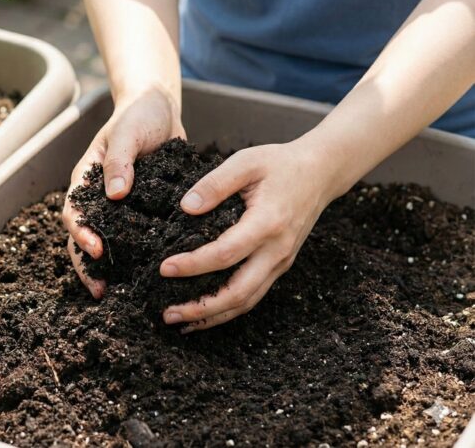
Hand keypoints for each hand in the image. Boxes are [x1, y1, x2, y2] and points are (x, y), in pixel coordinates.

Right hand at [63, 87, 183, 298]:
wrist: (160, 110)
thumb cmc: (139, 116)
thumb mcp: (128, 133)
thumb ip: (121, 161)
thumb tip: (116, 194)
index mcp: (87, 179)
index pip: (75, 212)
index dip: (82, 234)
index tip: (97, 250)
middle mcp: (98, 197)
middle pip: (82, 237)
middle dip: (87, 266)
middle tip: (100, 291)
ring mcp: (117, 207)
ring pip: (105, 243)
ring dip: (107, 269)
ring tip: (117, 294)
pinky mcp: (138, 212)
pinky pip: (131, 238)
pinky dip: (132, 258)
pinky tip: (144, 277)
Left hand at [159, 141, 340, 332]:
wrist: (320, 173)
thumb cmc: (279, 164)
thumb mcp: (246, 162)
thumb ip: (215, 183)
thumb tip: (186, 207)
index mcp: (268, 223)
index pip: (226, 253)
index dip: (193, 265)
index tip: (164, 268)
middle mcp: (277, 250)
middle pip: (238, 291)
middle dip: (200, 307)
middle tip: (166, 313)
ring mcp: (280, 262)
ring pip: (246, 301)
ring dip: (212, 316)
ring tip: (180, 322)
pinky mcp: (279, 266)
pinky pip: (252, 295)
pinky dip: (227, 309)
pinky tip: (204, 313)